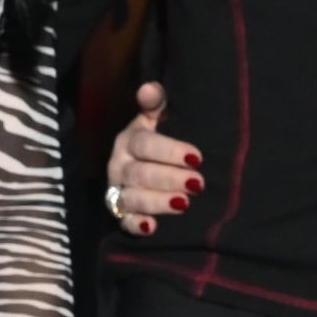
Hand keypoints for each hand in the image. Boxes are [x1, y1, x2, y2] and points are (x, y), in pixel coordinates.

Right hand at [105, 80, 202, 239]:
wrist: (147, 170)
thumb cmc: (159, 143)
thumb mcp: (157, 120)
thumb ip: (155, 104)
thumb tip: (149, 88)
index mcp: (129, 141)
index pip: (145, 144)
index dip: (169, 150)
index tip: (197, 158)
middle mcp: (120, 166)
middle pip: (141, 173)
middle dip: (170, 178)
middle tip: (198, 184)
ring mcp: (118, 192)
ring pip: (133, 198)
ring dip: (158, 202)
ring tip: (184, 204)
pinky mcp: (121, 216)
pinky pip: (125, 223)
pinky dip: (137, 226)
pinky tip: (152, 227)